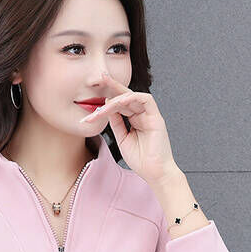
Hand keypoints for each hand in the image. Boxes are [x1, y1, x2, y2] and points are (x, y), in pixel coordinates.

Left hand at [79, 70, 180, 185]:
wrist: (154, 173)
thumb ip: (116, 123)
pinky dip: (131, 98)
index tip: (94, 94)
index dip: (108, 97)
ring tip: (103, 104)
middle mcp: (143, 115)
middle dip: (113, 86)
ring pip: (133, 97)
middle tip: (100, 78)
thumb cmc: (141, 160)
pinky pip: (145, 100)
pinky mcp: (156, 117)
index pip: (121, 104)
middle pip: (126, 96)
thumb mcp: (122, 139)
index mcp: (135, 120)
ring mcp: (150, 115)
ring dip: (117, 98)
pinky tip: (118, 103)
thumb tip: (106, 107)